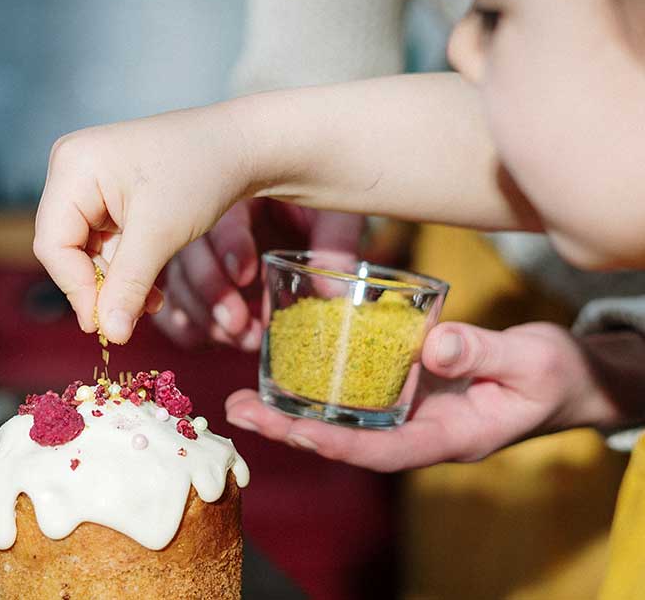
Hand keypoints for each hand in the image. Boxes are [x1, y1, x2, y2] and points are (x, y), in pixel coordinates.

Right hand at [34, 102, 264, 342]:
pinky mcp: (106, 193)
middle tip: (127, 320)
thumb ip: (128, 286)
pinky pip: (103, 241)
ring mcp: (87, 180)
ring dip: (117, 281)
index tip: (105, 325)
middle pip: (65, 247)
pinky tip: (151, 285)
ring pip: (85, 250)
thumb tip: (110, 335)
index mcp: (72, 166)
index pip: (53, 243)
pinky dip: (125, 266)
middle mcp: (71, 168)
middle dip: (99, 285)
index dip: (76, 288)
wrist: (238, 146)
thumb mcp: (160, 235)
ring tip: (152, 301)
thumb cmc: (200, 173)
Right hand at [153, 199, 363, 350]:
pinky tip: (214, 341)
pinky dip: (185, 326)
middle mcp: (208, 215)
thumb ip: (334, 243)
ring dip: (203, 316)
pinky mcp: (196, 279)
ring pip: (177, 281)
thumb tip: (329, 290)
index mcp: (242, 188)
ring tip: (243, 340)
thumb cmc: (324, 203)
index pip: (224, 213)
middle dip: (211, 291)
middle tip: (237, 323)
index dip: (230, 246)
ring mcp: (199, 250)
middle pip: (189, 250)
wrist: (314, 214)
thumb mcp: (336, 212)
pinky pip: (173, 302)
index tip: (245, 276)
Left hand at [225, 321, 627, 471]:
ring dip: (291, 411)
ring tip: (239, 399)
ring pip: (342, 418)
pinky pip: (355, 392)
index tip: (296, 434)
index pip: (385, 451)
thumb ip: (485, 354)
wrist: (560, 378)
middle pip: (346, 438)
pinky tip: (283, 367)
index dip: (339, 444)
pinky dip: (317, 386)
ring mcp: (408, 412)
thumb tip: (432, 345)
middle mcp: (418, 430)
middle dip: (291, 430)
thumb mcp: (531, 361)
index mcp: (449, 437)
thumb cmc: (551, 375)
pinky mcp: (404, 387)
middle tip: (237, 410)